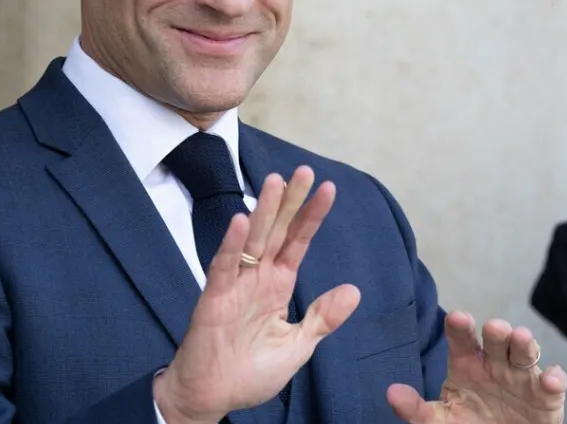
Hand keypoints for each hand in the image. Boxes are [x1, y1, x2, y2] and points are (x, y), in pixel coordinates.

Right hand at [153, 166, 361, 423]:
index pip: (298, 243)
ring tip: (275, 182)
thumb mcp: (298, 346)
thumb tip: (353, 291)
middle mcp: (257, 278)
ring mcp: (235, 285)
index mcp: (278, 286)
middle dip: (290, 201)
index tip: (328, 188)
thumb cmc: (250, 372)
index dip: (312, 216)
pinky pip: (224, 267)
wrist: (213, 396)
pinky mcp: (214, 299)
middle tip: (304, 170)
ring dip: (263, 212)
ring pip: (253, 240)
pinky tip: (242, 222)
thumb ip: (322, 318)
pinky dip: (232, 245)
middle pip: (277, 231)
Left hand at [388, 312, 565, 423]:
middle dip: (498, 332)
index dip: (460, 327)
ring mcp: (521, 377)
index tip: (458, 318)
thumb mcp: (439, 421)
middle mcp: (495, 364)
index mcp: (467, 364)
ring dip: (525, 344)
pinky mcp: (546, 396)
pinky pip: (552, 384)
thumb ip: (416, 409)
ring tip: (521, 339)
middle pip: (497, 340)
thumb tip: (391, 393)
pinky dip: (554, 379)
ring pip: (525, 354)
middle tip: (495, 328)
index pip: (462, 340)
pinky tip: (551, 379)